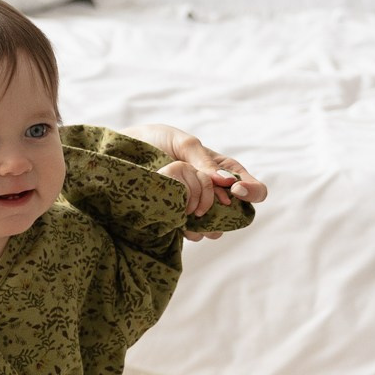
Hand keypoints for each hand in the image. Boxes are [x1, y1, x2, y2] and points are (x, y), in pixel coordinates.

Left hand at [127, 123, 266, 241]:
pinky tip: (179, 225)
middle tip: (206, 209)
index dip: (252, 192)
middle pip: (237, 215)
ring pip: (215, 229)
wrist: (122, 153)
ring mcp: (196, 207)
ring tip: (191, 218)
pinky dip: (189, 232)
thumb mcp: (183, 143)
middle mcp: (213, 192)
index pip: (252, 188)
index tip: (235, 191)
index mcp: (222, 170)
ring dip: (208, 228)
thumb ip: (204, 160)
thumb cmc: (157, 141)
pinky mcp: (177, 219)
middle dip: (227, 217)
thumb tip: (226, 180)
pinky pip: (192, 234)